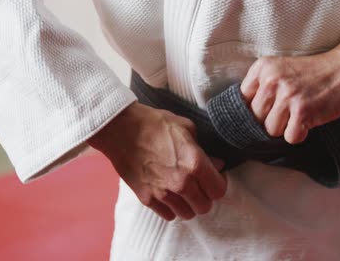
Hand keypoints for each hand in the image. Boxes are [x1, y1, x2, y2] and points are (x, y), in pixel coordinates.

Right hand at [88, 102, 226, 220]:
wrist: (121, 129)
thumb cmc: (154, 124)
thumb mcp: (186, 128)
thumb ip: (204, 150)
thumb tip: (216, 164)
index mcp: (194, 163)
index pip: (218, 190)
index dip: (218, 184)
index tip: (214, 178)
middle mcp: (181, 182)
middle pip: (204, 207)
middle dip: (204, 196)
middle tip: (199, 186)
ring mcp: (163, 193)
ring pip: (187, 214)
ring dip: (188, 205)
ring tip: (184, 192)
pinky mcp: (146, 198)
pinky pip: (167, 215)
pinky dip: (170, 208)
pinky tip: (169, 195)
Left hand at [240, 28, 339, 143]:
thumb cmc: (312, 73)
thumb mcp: (280, 69)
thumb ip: (262, 86)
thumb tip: (245, 115)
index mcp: (262, 68)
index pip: (243, 100)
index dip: (256, 109)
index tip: (270, 107)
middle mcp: (271, 81)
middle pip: (256, 118)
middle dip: (271, 120)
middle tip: (288, 112)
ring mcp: (287, 96)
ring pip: (271, 130)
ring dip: (285, 128)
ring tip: (298, 115)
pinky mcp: (302, 112)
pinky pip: (290, 137)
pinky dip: (299, 134)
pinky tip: (307, 121)